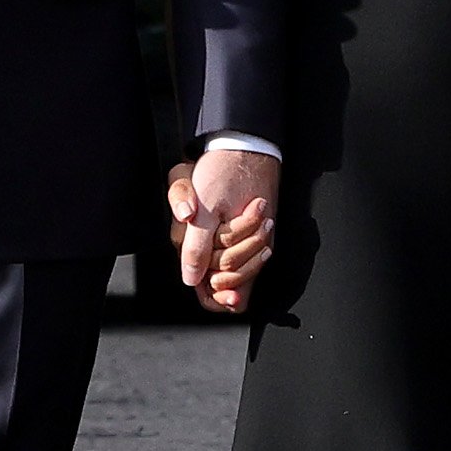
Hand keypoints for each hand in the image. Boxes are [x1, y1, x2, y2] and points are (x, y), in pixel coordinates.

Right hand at [166, 149, 278, 312]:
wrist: (243, 156)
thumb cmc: (217, 174)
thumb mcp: (201, 207)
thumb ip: (193, 245)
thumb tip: (189, 278)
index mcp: (186, 242)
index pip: (198, 284)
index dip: (216, 293)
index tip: (232, 294)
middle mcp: (203, 249)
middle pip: (222, 278)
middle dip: (242, 254)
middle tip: (256, 225)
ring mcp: (223, 248)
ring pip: (239, 275)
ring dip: (254, 252)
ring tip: (264, 223)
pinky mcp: (241, 246)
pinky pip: (248, 274)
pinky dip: (256, 265)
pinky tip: (264, 250)